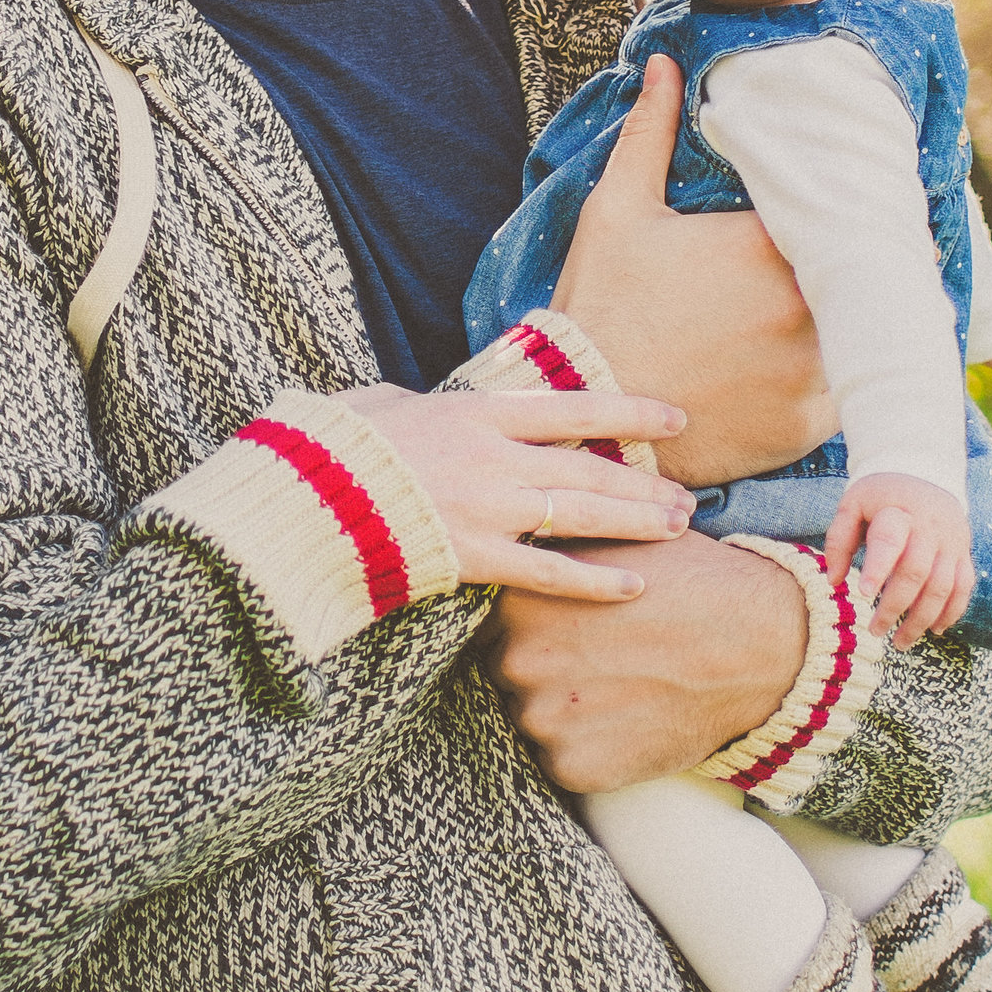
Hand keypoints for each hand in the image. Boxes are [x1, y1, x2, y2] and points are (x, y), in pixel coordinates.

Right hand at [353, 380, 693, 600]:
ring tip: (677, 528)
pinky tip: (634, 586)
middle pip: (590, 466)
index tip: (675, 418)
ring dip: (635, 522)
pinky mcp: (472, 557)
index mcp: (475, 413)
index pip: (573, 407)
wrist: (303, 497)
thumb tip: (422, 407)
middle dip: (643, 481)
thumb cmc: (332, 445)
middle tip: (688, 496)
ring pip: (582, 514)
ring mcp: (487, 509)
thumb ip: (419, 408)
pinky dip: (594, 581)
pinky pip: (548, 572)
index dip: (630, 411)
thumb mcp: (379, 405)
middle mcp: (494, 458)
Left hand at [491, 531, 810, 791]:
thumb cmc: (692, 583)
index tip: (573, 630)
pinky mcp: (574, 767)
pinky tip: (631, 724)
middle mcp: (518, 659)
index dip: (536, 629)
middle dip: (546, 670)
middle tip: (605, 662)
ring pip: (535, 719)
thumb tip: (523, 542)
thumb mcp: (618, 542)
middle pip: (510, 673)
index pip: (497, 624)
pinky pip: (563, 762)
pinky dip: (591, 750)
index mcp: (520, 600)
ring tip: (623, 691)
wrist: (759, 643)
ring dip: (566, 712)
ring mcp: (544, 718)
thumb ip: (558, 551)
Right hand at [552, 56, 834, 487]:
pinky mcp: (809, 425)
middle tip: (857, 252)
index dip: (850, 206)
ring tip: (843, 312)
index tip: (847, 203)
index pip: (842, 209)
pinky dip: (836, 379)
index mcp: (768, 244)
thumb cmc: (599, 306)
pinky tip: (806, 365)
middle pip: (869, 272)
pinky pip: (848, 393)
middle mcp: (806, 307)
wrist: (585, 417)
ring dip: (856, 322)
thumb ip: (650, 134)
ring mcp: (813, 371)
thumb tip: (663, 64)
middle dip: (863, 260)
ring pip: (866, 334)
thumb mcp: (617, 212)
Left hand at [823, 471, 971, 648]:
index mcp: (898, 511)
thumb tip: (833, 581)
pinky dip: (952, 612)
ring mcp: (951, 541)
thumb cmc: (880, 496)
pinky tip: (934, 630)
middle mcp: (929, 528)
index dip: (878, 568)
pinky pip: (964, 587)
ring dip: (922, 619)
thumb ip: (839, 540)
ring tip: (900, 642)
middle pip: (916, 573)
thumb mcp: (853, 505)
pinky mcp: (964, 552)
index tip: (862, 593)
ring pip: (943, 586)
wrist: (924, 473)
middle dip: (895, 607)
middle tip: (874, 631)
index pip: (890, 541)